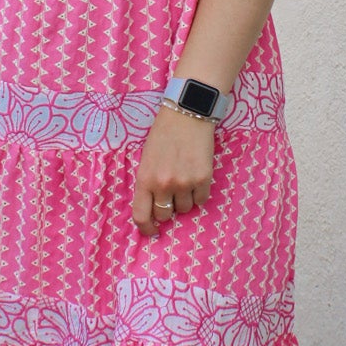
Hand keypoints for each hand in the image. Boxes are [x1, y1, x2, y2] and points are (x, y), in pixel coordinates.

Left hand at [132, 105, 214, 237]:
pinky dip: (199, 194)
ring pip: (185, 209)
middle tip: (170, 197)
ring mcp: (184, 183)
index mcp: (145, 179)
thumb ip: (148, 183)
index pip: (141, 215)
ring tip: (184, 180)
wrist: (187, 113)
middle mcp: (163, 185)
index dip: (146, 229)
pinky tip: (196, 177)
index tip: (152, 231)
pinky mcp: (203, 178)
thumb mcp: (146, 159)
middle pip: (165, 215)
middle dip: (167, 210)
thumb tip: (155, 207)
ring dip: (184, 200)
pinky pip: (201, 200)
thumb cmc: (163, 135)